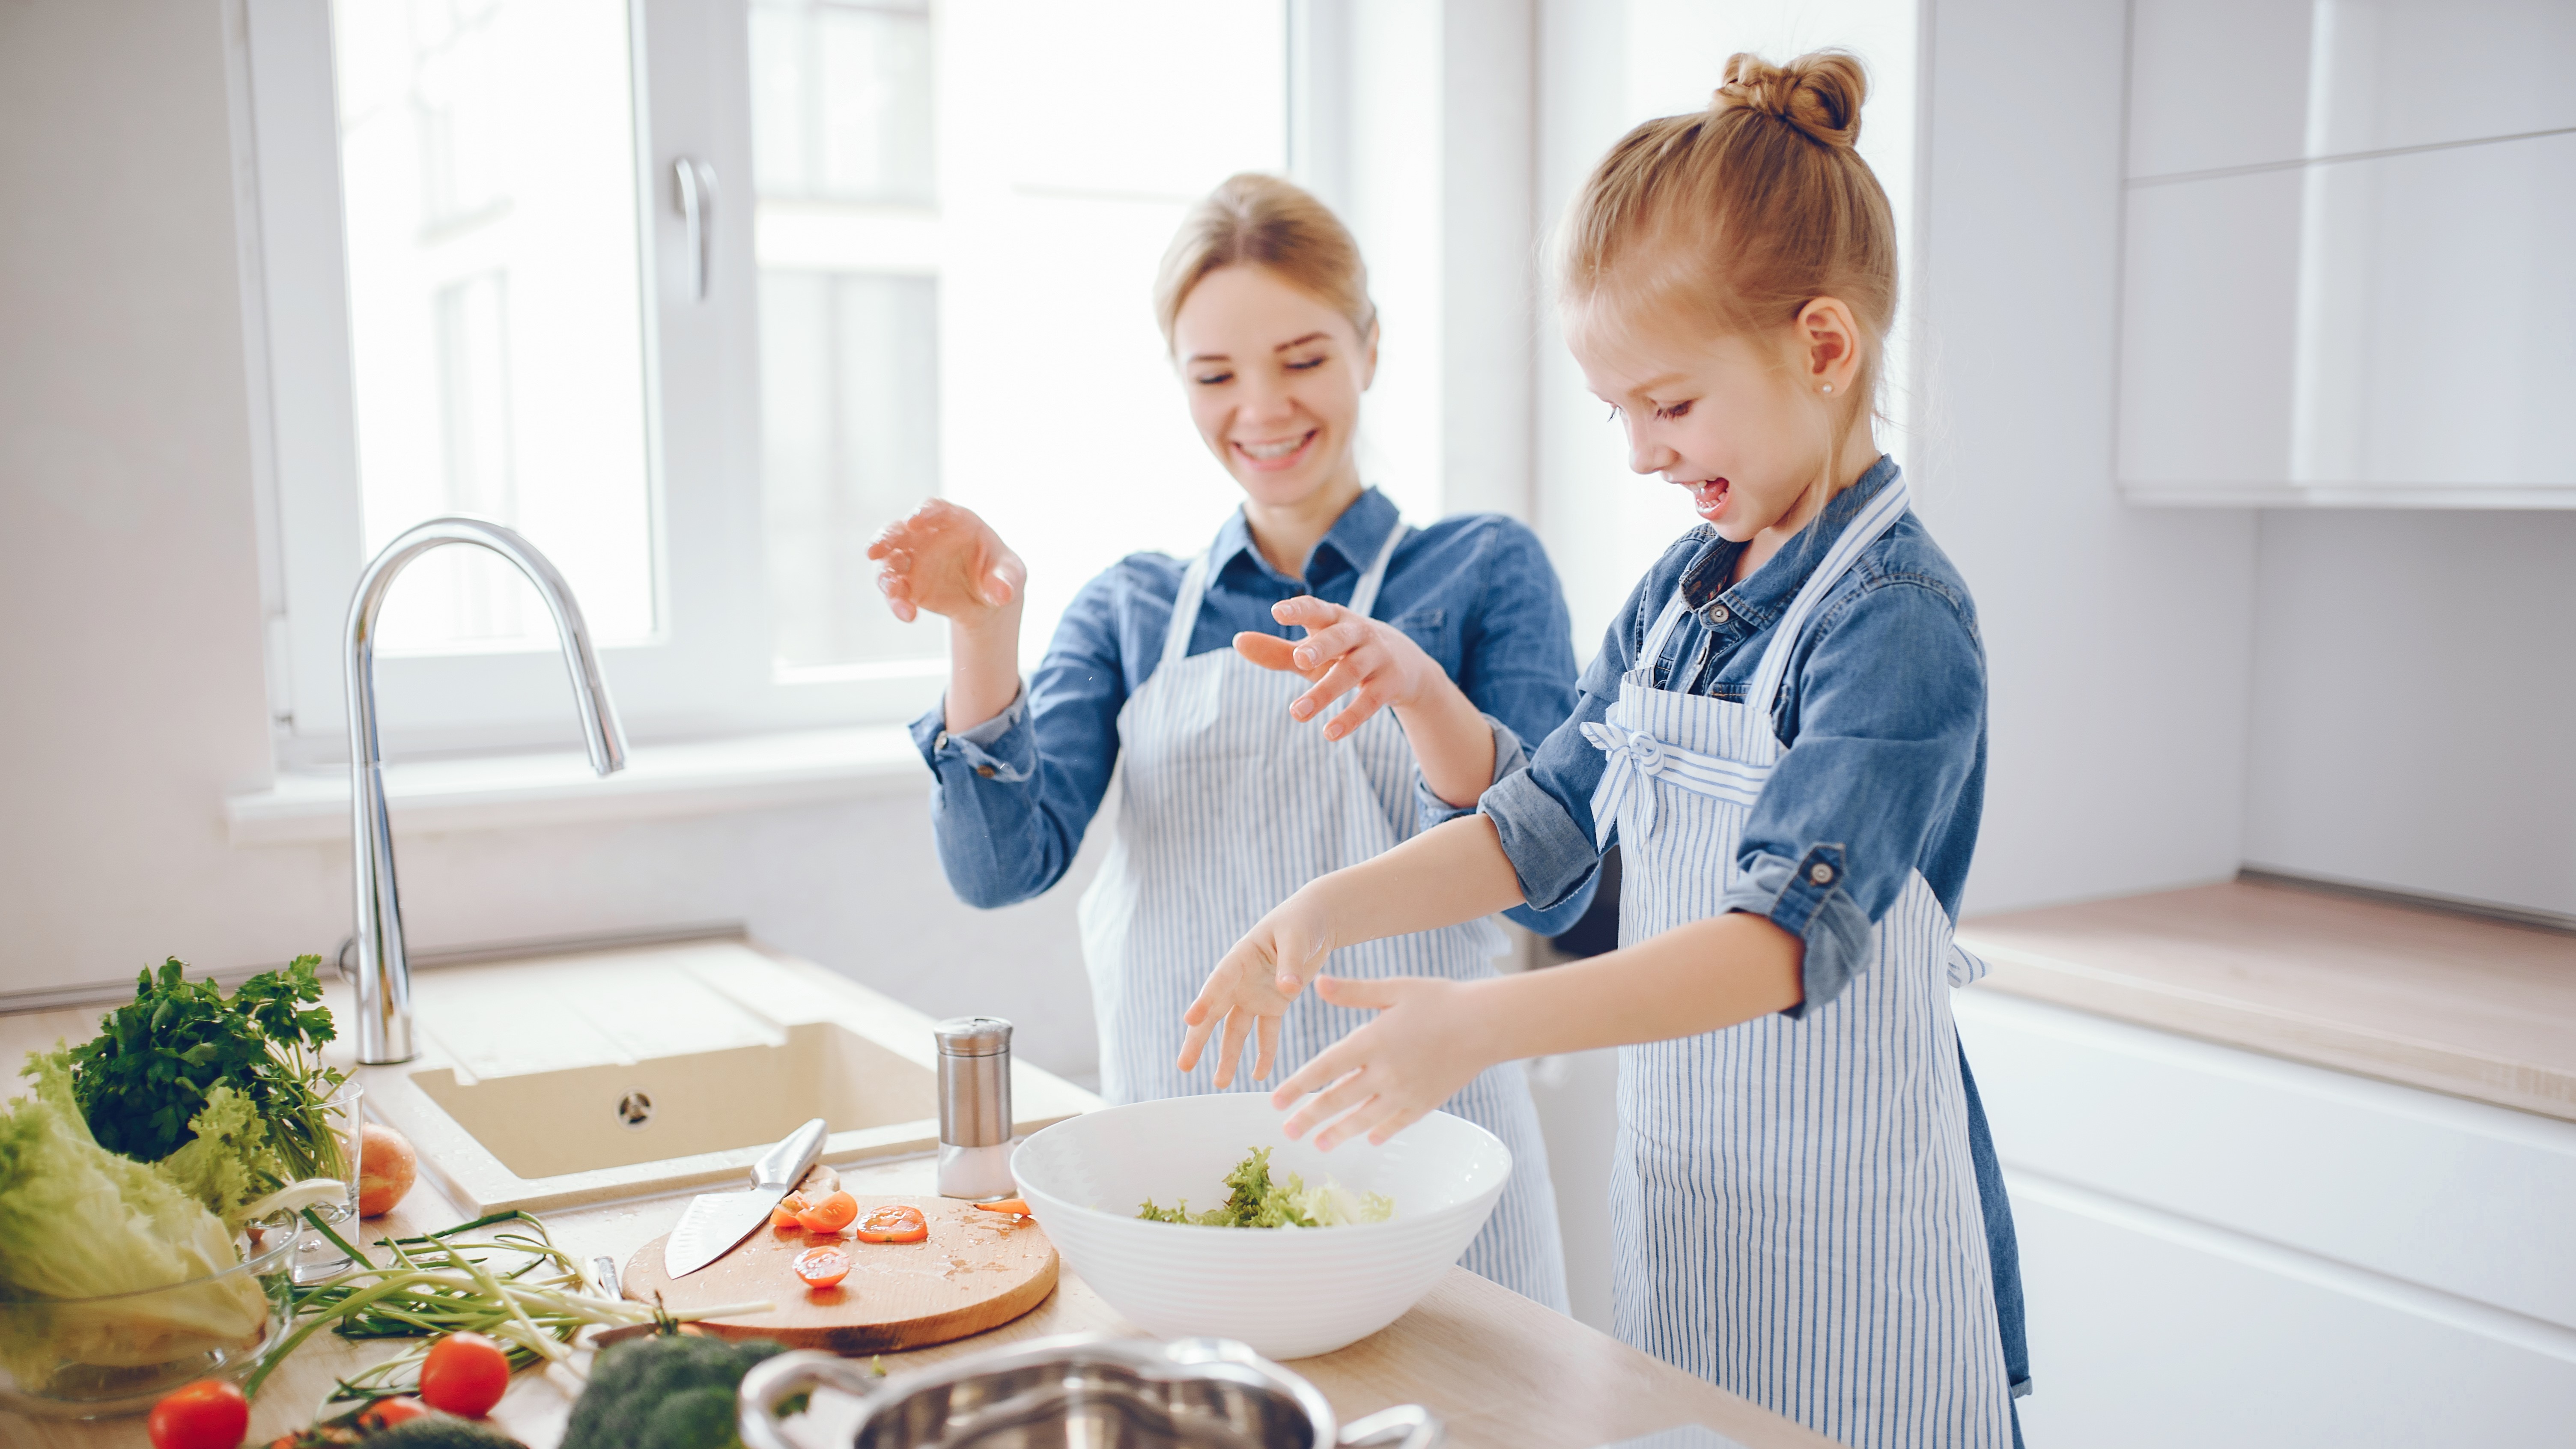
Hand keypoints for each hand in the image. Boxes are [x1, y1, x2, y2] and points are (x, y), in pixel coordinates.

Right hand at [865, 500, 1025, 626]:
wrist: (989, 599)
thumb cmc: (1001, 573)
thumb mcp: (1012, 574)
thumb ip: (1006, 580)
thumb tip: (1002, 593)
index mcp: (955, 522)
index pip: (935, 509)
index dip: (923, 513)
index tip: (913, 522)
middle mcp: (927, 536)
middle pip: (899, 531)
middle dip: (885, 539)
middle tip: (874, 550)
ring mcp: (914, 560)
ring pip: (889, 561)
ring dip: (884, 575)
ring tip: (892, 591)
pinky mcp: (908, 585)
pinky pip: (895, 592)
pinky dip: (897, 602)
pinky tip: (909, 615)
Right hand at [1178, 891, 1337, 1087]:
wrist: (1315, 921)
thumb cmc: (1301, 922)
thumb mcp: (1297, 937)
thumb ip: (1291, 964)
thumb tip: (1289, 989)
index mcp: (1240, 958)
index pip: (1218, 982)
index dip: (1204, 1001)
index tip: (1189, 1020)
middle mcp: (1241, 980)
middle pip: (1215, 1013)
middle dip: (1198, 1040)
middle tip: (1184, 1065)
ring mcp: (1255, 994)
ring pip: (1235, 1030)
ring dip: (1228, 1055)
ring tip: (1220, 1082)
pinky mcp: (1273, 1005)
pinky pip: (1266, 1033)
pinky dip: (1264, 1053)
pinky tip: (1259, 1075)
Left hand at [1232, 597, 1449, 741]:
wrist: (1408, 666)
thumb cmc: (1346, 654)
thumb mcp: (1315, 652)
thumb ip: (1277, 650)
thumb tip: (1237, 641)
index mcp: (1335, 619)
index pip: (1316, 610)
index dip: (1299, 610)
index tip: (1277, 612)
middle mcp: (1359, 633)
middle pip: (1338, 638)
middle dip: (1321, 647)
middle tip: (1299, 658)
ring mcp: (1378, 657)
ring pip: (1351, 672)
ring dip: (1325, 692)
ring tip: (1297, 713)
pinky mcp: (1391, 683)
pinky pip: (1370, 700)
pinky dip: (1351, 716)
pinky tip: (1330, 732)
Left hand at [1269, 976, 1496, 1148]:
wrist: (1487, 1023)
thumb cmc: (1440, 999)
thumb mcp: (1395, 988)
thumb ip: (1354, 991)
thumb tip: (1317, 984)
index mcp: (1372, 1041)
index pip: (1324, 1068)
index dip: (1297, 1086)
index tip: (1275, 1101)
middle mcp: (1385, 1072)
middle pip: (1337, 1100)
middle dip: (1309, 1118)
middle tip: (1287, 1132)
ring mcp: (1405, 1092)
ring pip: (1363, 1118)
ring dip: (1338, 1132)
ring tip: (1319, 1144)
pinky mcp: (1425, 1102)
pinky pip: (1396, 1123)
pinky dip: (1379, 1131)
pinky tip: (1367, 1139)